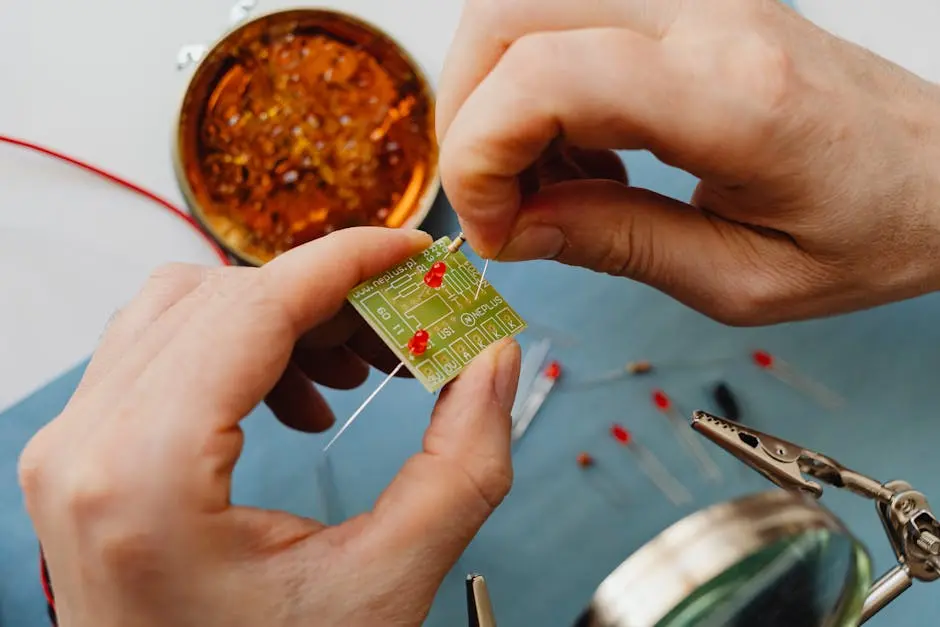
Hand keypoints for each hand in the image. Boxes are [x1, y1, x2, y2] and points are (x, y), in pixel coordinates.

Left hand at [18, 227, 520, 626]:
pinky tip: (303, 404)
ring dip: (284, 321)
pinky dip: (243, 352)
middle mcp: (86, 450)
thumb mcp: (386, 586)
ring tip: (358, 370)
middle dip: (328, 297)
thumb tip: (494, 361)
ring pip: (184, 312)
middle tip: (408, 326)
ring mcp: (73, 453)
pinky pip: (163, 355)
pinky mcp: (87, 461)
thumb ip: (462, 466)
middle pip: (219, 297)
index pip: (252, 306)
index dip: (348, 261)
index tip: (416, 252)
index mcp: (144, 477)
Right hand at [437, 0, 939, 323]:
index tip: (492, 228)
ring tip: (547, 182)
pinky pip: (568, 16)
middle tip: (496, 199)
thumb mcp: (741, 279)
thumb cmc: (870, 228)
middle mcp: (710, 19)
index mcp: (733, 99)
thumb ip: (616, 246)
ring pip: (528, 3)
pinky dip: (538, 83)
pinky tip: (582, 153)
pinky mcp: (689, 1)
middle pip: (510, 12)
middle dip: (468, 115)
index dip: (481, 155)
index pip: (546, 76)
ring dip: (500, 95)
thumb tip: (515, 228)